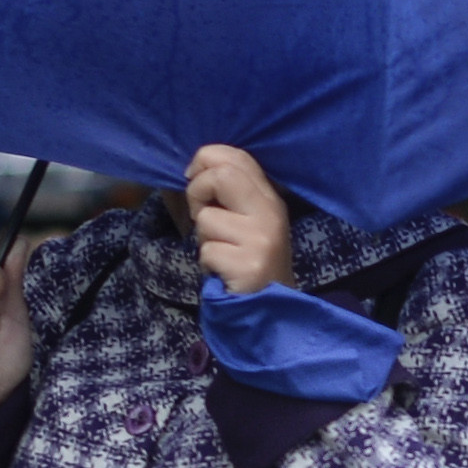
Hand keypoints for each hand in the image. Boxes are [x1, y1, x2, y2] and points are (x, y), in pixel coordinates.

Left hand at [186, 144, 290, 293]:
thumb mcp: (247, 221)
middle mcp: (270, 213)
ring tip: (222, 253)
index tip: (194, 179)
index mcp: (269, 198)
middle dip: (197, 191)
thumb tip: (196, 170)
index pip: (237, 157)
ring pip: (207, 219)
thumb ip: (231, 193)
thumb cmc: (250, 263)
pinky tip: (224, 272)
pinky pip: (208, 251)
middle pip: (222, 175)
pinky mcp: (249, 265)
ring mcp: (261, 239)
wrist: (273, 310)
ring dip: (203, 238)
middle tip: (199, 214)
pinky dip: (207, 263)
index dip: (206, 160)